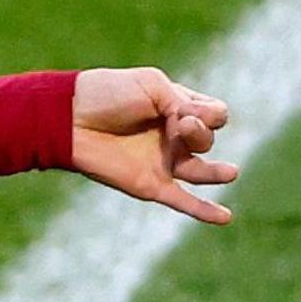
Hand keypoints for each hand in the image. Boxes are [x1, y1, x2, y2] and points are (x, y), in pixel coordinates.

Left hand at [67, 67, 237, 222]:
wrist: (70, 119)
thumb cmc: (108, 94)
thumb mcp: (152, 85)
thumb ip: (185, 102)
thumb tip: (205, 126)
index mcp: (177, 107)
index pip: (215, 113)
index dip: (207, 113)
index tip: (180, 108)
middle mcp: (173, 136)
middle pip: (208, 139)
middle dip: (199, 132)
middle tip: (177, 125)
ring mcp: (163, 161)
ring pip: (203, 171)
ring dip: (216, 172)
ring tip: (230, 172)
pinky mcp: (150, 185)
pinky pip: (183, 201)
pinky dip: (204, 210)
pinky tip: (225, 217)